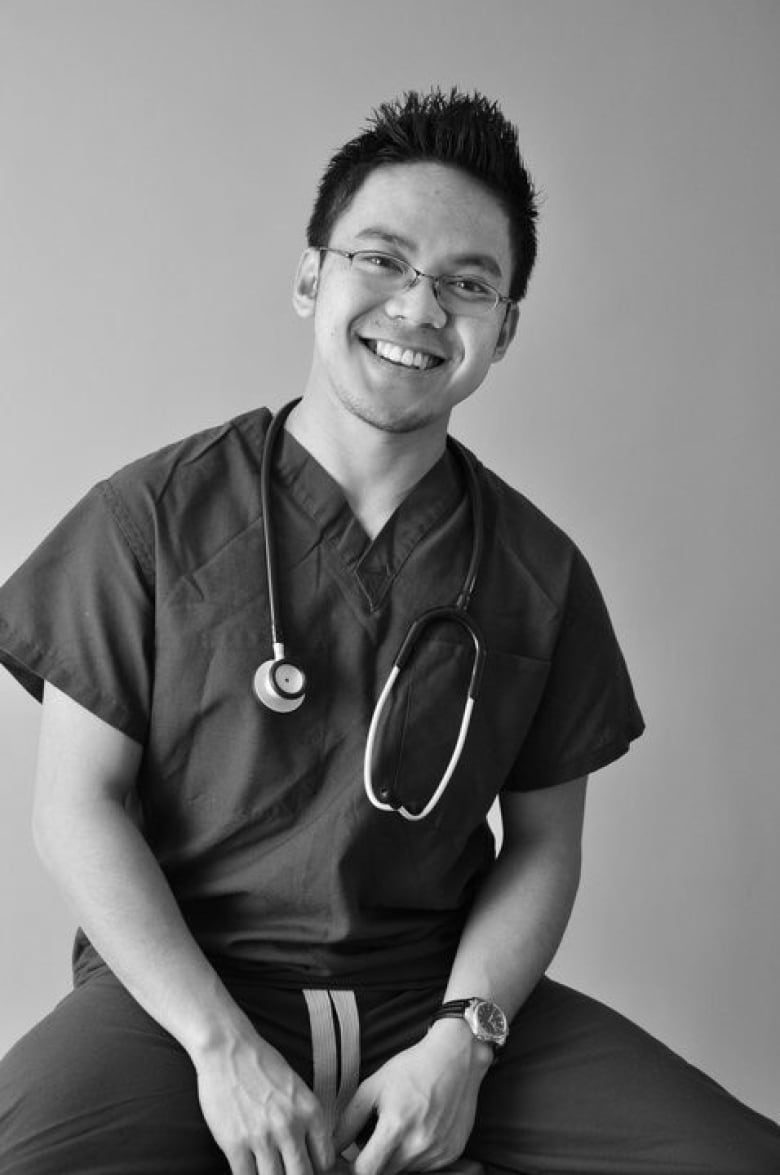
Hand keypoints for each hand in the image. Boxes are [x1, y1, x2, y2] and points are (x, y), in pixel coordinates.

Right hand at [194, 1028, 334, 1174]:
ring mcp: (262, 1137)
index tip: (305, 1167)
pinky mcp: (234, 1144)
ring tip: (267, 1170)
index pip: (325, 1161)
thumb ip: (307, 1120)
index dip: (315, 1169)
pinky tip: (248, 1169)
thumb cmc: (262, 1064)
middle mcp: (290, 1127)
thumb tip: (311, 1150)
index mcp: (310, 1111)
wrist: (228, 1048)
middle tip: (286, 1170)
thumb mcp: (298, 1088)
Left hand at [335, 1020, 490, 1174]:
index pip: (366, 1171)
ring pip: (405, 1171)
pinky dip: (416, 1155)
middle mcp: (419, 1145)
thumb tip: (332, 1147)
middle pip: (385, 1174)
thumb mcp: (373, 1086)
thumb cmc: (412, 1068)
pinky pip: (425, 1167)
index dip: (352, 1168)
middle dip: (374, 1162)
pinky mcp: (452, 1153)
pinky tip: (418, 1129)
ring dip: (396, 1159)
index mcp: (396, 1127)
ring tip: (400, 1127)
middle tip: (375, 1137)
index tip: (349, 1159)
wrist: (456, 1057)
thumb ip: (349, 1120)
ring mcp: (438, 1152)